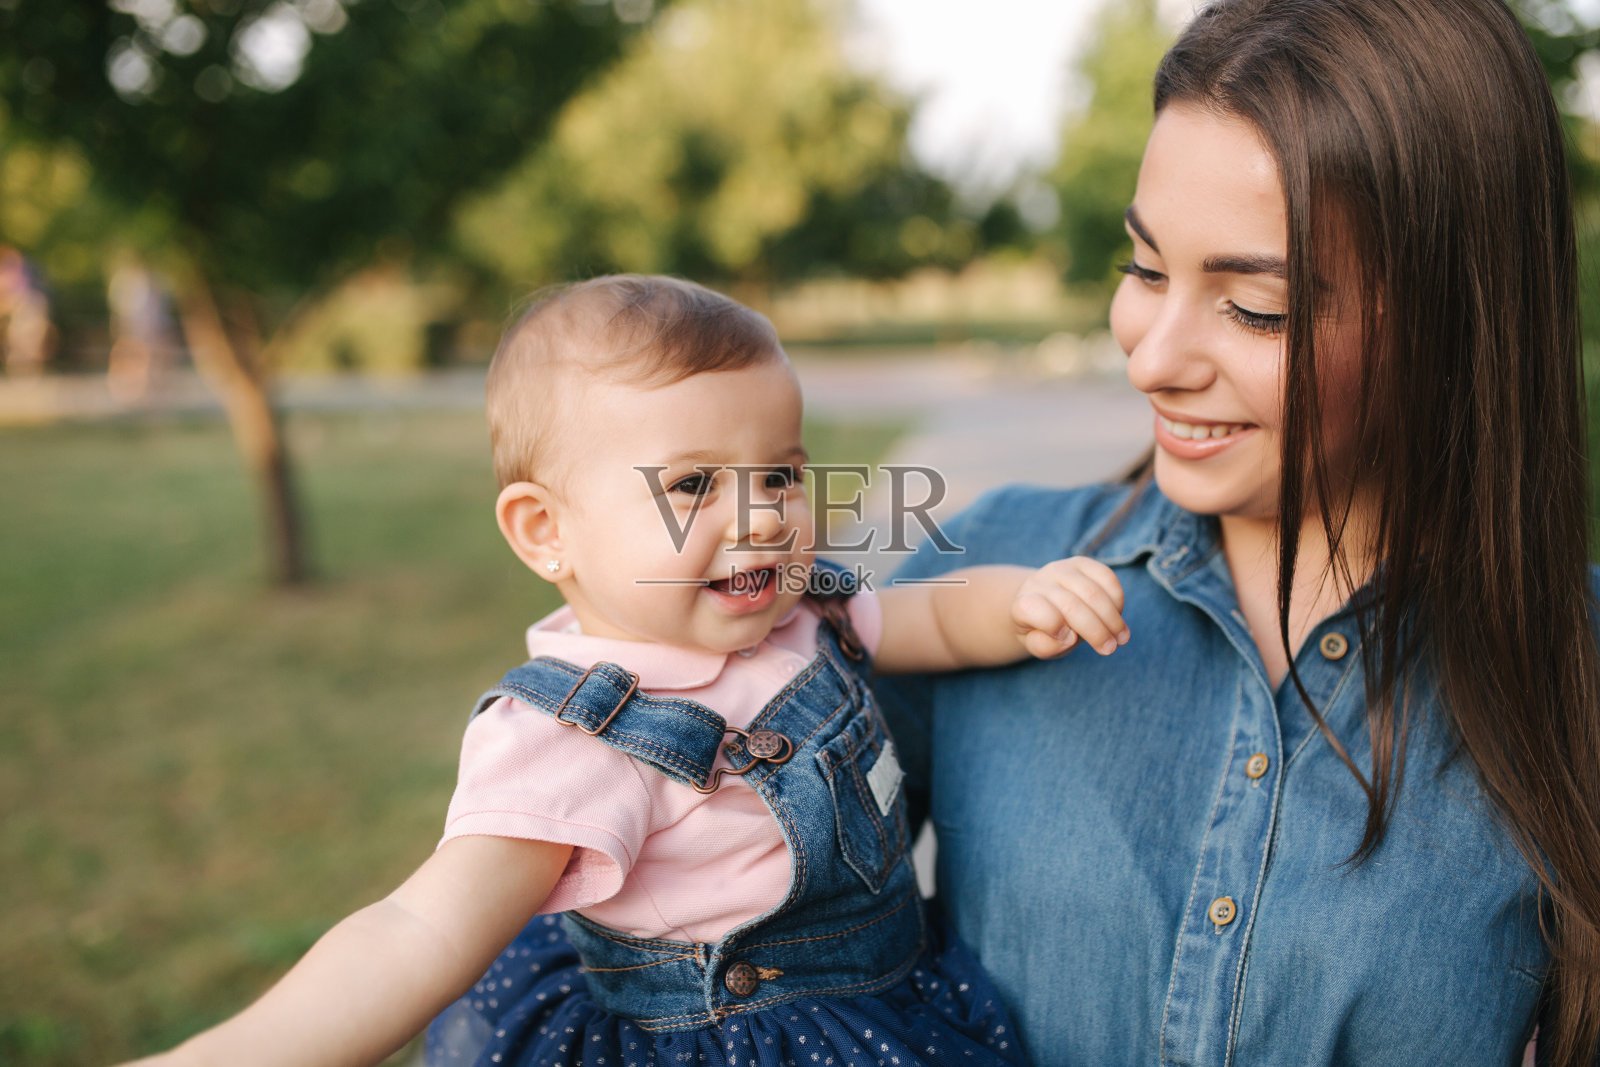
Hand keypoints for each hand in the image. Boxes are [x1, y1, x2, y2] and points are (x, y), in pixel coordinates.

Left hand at [1011, 557, 1128, 658]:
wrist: (1044, 604)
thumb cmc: (1042, 631)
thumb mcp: (1038, 645)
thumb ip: (1046, 646)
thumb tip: (1069, 636)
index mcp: (1022, 604)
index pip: (1032, 609)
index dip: (1053, 627)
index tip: (1069, 642)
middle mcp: (1039, 581)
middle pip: (1071, 605)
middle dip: (1095, 631)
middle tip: (1109, 649)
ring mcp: (1061, 569)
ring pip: (1093, 593)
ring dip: (1112, 619)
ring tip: (1121, 639)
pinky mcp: (1082, 563)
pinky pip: (1107, 577)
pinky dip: (1117, 600)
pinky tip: (1117, 616)